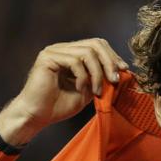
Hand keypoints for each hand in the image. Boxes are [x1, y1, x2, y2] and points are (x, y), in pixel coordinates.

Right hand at [11, 38, 128, 131]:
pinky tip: (80, 88)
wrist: (37, 116)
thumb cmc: (59, 106)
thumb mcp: (88, 91)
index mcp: (71, 54)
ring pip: (87, 52)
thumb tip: (122, 70)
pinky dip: (83, 76)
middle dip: (109, 62)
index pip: (97, 45)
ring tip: (97, 91)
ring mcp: (54, 51)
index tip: (124, 71)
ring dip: (97, 74)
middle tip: (115, 80)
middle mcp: (63, 49)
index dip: (112, 56)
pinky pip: (74, 61)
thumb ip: (101, 79)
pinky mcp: (47, 58)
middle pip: (95, 44)